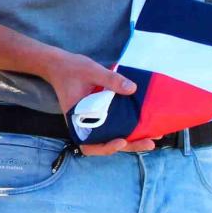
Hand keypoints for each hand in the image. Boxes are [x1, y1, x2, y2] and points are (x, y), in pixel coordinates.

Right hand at [37, 49, 151, 155]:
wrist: (59, 65)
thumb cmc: (71, 69)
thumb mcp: (91, 71)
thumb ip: (111, 80)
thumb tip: (132, 89)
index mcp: (77, 118)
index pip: (89, 144)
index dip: (105, 148)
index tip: (120, 141)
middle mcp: (85, 123)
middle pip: (106, 143)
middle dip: (129, 146)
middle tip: (149, 144)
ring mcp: (93, 119)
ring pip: (112, 136)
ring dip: (131, 140)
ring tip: (151, 138)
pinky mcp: (99, 113)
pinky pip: (113, 125)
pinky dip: (127, 128)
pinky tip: (143, 125)